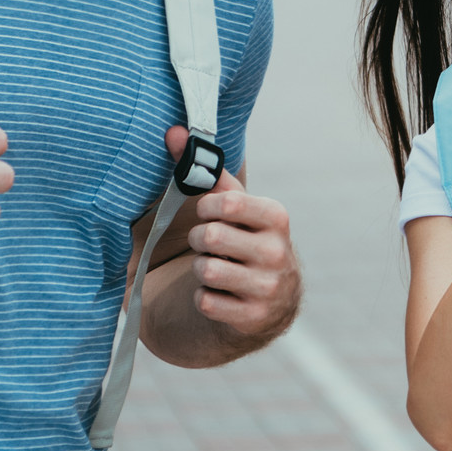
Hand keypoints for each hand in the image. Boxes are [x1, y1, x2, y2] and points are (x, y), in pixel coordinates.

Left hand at [166, 126, 300, 339]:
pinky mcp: (253, 318)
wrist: (272, 299)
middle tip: (209, 243)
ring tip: (214, 267)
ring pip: (207, 270)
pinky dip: (204, 297)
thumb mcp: (237, 207)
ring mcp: (268, 287)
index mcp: (275, 217)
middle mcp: (278, 252)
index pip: (228, 203)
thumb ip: (207, 171)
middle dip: (200, 240)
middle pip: (211, 237)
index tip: (208, 213)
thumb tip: (174, 132)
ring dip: (201, 269)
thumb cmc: (244, 238)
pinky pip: (206, 302)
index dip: (206, 207)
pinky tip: (219, 293)